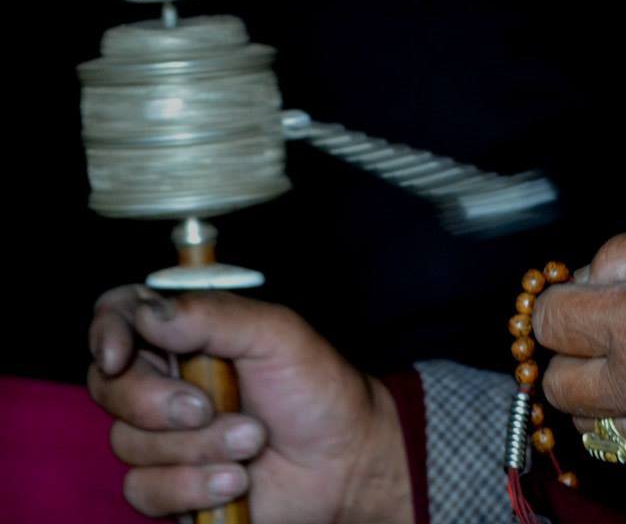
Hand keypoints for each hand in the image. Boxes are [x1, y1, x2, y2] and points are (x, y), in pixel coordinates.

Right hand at [87, 286, 412, 523]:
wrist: (345, 463)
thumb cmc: (319, 391)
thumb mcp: (278, 335)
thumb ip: (215, 315)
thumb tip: (149, 311)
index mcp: (188, 334)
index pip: (120, 315)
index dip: (107, 331)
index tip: (118, 355)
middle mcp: (168, 380)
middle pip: (109, 385)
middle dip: (157, 402)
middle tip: (208, 408)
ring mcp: (166, 435)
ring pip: (129, 442)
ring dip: (197, 447)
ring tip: (253, 441)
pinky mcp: (172, 484)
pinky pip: (145, 488)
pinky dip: (193, 486)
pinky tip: (235, 480)